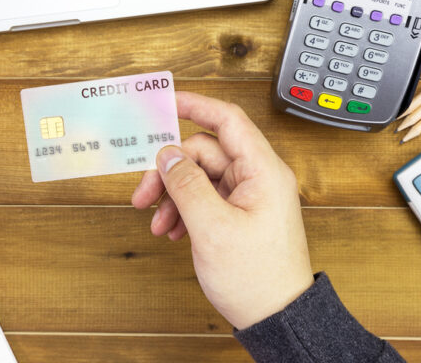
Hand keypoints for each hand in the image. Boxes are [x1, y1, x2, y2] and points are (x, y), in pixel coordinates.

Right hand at [132, 92, 313, 329]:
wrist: (277, 317)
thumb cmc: (257, 278)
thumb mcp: (212, 228)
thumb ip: (186, 185)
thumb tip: (168, 155)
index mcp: (262, 171)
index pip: (228, 120)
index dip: (195, 106)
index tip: (166, 102)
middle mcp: (258, 177)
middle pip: (204, 152)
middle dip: (170, 171)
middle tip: (144, 194)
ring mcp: (249, 196)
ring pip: (200, 176)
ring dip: (173, 195)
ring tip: (157, 222)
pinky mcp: (240, 213)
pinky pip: (206, 197)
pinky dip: (185, 209)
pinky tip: (172, 230)